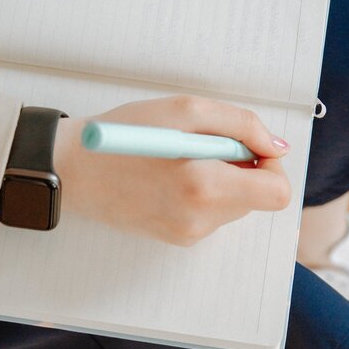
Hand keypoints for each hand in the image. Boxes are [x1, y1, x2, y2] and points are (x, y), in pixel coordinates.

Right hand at [53, 95, 291, 245]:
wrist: (72, 169)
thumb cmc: (125, 132)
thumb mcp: (186, 109)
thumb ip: (242, 124)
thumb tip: (277, 147)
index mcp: (206, 187)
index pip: (277, 192)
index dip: (271, 165)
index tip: (248, 146)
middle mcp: (201, 219)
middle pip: (257, 198)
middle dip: (241, 168)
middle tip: (202, 145)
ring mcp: (188, 234)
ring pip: (234, 205)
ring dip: (220, 178)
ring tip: (179, 159)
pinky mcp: (176, 239)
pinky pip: (210, 213)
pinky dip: (201, 192)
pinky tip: (168, 176)